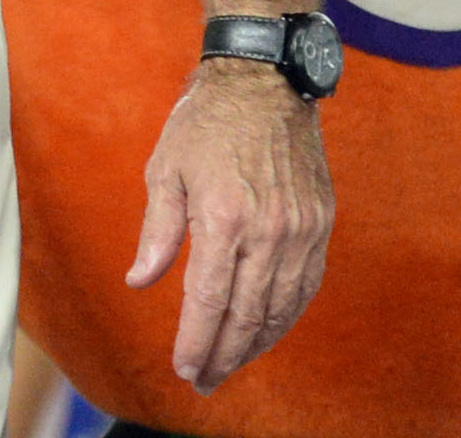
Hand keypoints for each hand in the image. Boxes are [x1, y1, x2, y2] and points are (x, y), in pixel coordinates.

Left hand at [128, 61, 332, 391]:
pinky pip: (306, 286)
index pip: (210, 300)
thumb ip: (157, 232)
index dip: (197, 340)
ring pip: (281, 307)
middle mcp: (269, 230)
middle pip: (248, 314)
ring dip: (257, 343)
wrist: (263, 81)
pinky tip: (266, 329)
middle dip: (225, 355)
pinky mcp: (320, 224)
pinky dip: (286, 315)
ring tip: (231, 363)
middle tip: (204, 380)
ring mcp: (301, 229)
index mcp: (224, 217)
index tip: (185, 368)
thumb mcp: (165, 169)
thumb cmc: (205, 122)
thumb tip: (140, 281)